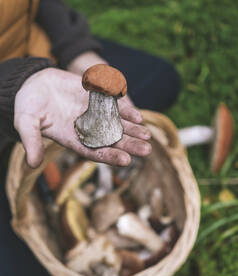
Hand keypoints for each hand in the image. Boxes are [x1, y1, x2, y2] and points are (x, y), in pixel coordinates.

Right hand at [14, 68, 150, 167]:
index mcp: (72, 139)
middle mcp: (86, 129)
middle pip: (110, 140)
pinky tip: (138, 116)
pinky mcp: (95, 99)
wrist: (33, 85)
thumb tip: (32, 164)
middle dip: (128, 145)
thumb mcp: (26, 122)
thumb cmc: (28, 106)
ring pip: (116, 124)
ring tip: (147, 135)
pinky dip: (124, 110)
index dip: (109, 156)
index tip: (125, 160)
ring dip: (132, 130)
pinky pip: (112, 105)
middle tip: (146, 150)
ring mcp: (92, 114)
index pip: (93, 151)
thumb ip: (31, 140)